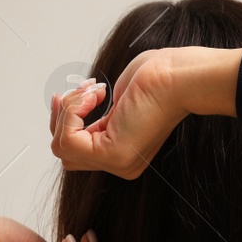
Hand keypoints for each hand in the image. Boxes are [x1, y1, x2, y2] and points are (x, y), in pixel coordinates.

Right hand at [49, 47, 241, 178]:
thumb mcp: (118, 99)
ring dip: (68, 111)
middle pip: (63, 154)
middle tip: (79, 93)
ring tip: (92, 91)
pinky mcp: (112, 154)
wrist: (180, 78)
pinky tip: (94, 95)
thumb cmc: (158, 79)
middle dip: (61, 119)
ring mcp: (115, 163)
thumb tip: (71, 108)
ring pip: (61, 147)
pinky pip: (68, 138)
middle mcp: (119, 163)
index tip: (71, 94)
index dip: (65, 121)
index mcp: (122, 152)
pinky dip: (73, 111)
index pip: (75, 150)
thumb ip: (96, 113)